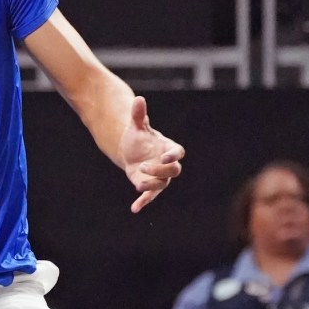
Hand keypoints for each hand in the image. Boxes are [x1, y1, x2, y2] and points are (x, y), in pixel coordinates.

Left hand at [120, 96, 184, 212]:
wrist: (130, 152)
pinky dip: (143, 202)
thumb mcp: (137, 127)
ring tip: (138, 185)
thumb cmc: (138, 138)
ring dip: (151, 185)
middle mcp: (167, 164)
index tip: (165, 157)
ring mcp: (160, 177)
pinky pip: (149, 196)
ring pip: (162, 184)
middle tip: (142, 167)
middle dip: (160, 170)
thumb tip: (139, 99)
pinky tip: (134, 209)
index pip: (177, 152)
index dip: (173, 155)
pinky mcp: (150, 187)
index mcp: (168, 148)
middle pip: (173, 171)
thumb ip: (139, 115)